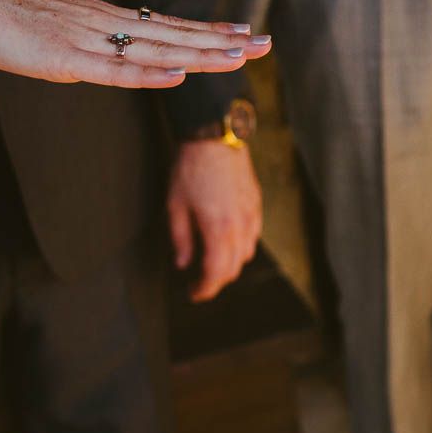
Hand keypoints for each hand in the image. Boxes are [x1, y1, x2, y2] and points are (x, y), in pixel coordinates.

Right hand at [0, 0, 270, 86]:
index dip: (208, 30)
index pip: (167, 25)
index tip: (244, 31)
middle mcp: (103, 23)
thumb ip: (84, 38)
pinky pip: (113, 70)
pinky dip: (149, 73)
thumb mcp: (52, 25)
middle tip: (266, 43)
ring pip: (156, 50)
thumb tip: (107, 47)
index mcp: (102, 17)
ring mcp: (86, 40)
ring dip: (201, 54)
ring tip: (240, 56)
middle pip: (174, 35)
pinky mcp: (62, 59)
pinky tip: (180, 74)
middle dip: (223, 41)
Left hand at [167, 140, 262, 301]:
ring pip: (246, 254)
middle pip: (233, 268)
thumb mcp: (175, 206)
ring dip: (230, 265)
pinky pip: (254, 236)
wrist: (215, 138)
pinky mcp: (256, 204)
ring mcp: (251, 215)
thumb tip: (183, 263)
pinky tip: (228, 243)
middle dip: (216, 282)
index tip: (193, 294)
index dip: (204, 289)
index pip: (216, 272)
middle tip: (199, 284)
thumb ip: (181, 239)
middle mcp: (239, 226)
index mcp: (217, 229)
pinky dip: (242, 247)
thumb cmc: (191, 169)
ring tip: (212, 264)